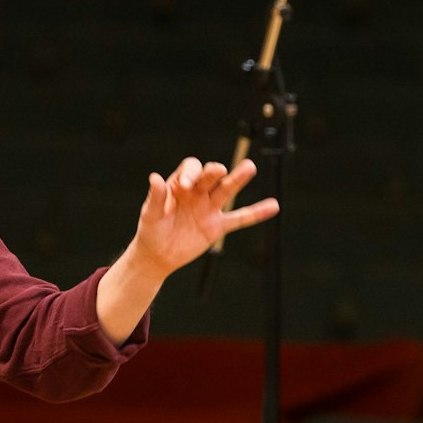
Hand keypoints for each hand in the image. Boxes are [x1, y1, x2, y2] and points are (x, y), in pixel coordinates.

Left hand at [126, 157, 278, 276]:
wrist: (158, 255)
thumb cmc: (151, 231)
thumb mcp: (150, 214)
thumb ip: (156, 197)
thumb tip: (154, 178)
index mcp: (180, 185)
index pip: (190, 169)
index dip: (190, 173)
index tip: (186, 185)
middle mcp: (197, 192)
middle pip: (211, 175)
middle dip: (214, 172)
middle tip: (217, 171)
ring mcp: (209, 208)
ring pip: (227, 190)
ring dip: (238, 178)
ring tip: (249, 167)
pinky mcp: (218, 226)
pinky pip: (240, 218)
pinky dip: (257, 213)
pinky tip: (273, 206)